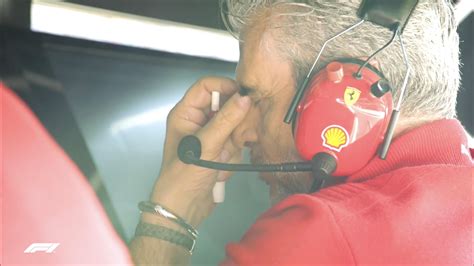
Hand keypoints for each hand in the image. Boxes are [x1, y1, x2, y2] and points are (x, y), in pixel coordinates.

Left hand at [148, 77, 250, 226]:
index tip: (244, 96)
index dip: (226, 87)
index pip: (206, 86)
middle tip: (237, 136)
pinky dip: (233, 156)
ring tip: (222, 159)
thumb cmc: (182, 177)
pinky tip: (222, 168)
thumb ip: (227, 119)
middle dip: (234, 123)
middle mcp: (198, 122)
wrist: (184, 209)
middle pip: (226, 106)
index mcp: (186, 114)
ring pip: (234, 126)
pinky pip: (236, 143)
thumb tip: (244, 98)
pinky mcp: (219, 150)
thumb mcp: (206, 145)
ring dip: (233, 144)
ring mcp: (210, 137)